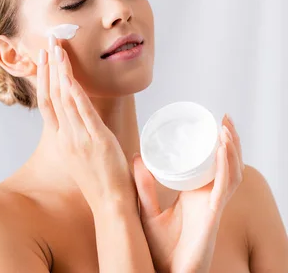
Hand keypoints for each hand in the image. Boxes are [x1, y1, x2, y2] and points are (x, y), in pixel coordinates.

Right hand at [36, 34, 135, 212]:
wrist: (110, 204)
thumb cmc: (99, 179)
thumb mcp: (80, 153)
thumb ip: (78, 132)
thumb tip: (80, 113)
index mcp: (60, 139)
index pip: (46, 102)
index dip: (43, 78)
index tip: (43, 58)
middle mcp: (65, 136)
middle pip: (52, 94)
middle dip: (50, 66)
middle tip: (48, 42)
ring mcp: (78, 137)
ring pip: (64, 98)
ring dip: (60, 71)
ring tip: (57, 49)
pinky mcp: (95, 140)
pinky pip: (82, 111)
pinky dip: (74, 92)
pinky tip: (69, 76)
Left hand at [133, 114, 243, 272]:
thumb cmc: (159, 251)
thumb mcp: (146, 211)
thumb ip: (143, 186)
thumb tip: (136, 156)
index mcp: (196, 195)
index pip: (213, 165)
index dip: (219, 145)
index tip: (213, 123)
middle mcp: (208, 199)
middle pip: (228, 166)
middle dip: (230, 141)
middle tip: (224, 118)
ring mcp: (212, 207)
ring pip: (231, 173)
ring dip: (232, 150)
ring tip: (226, 128)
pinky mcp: (212, 216)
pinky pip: (224, 188)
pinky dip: (226, 168)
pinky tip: (224, 151)